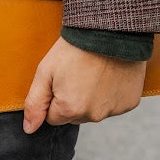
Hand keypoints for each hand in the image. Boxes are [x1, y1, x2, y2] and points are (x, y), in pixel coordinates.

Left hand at [23, 37, 145, 133]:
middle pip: (74, 116)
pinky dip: (111, 93)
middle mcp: (93, 115)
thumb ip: (35, 103)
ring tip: (95, 72)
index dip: (54, 97)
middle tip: (78, 73)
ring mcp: (113, 110)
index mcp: (70, 110)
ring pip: (94, 111)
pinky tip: (110, 75)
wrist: (110, 30)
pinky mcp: (129, 103)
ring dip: (92, 98)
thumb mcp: (45, 72)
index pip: (53, 117)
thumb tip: (29, 129)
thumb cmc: (75, 49)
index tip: (61, 78)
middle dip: (73, 99)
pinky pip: (113, 105)